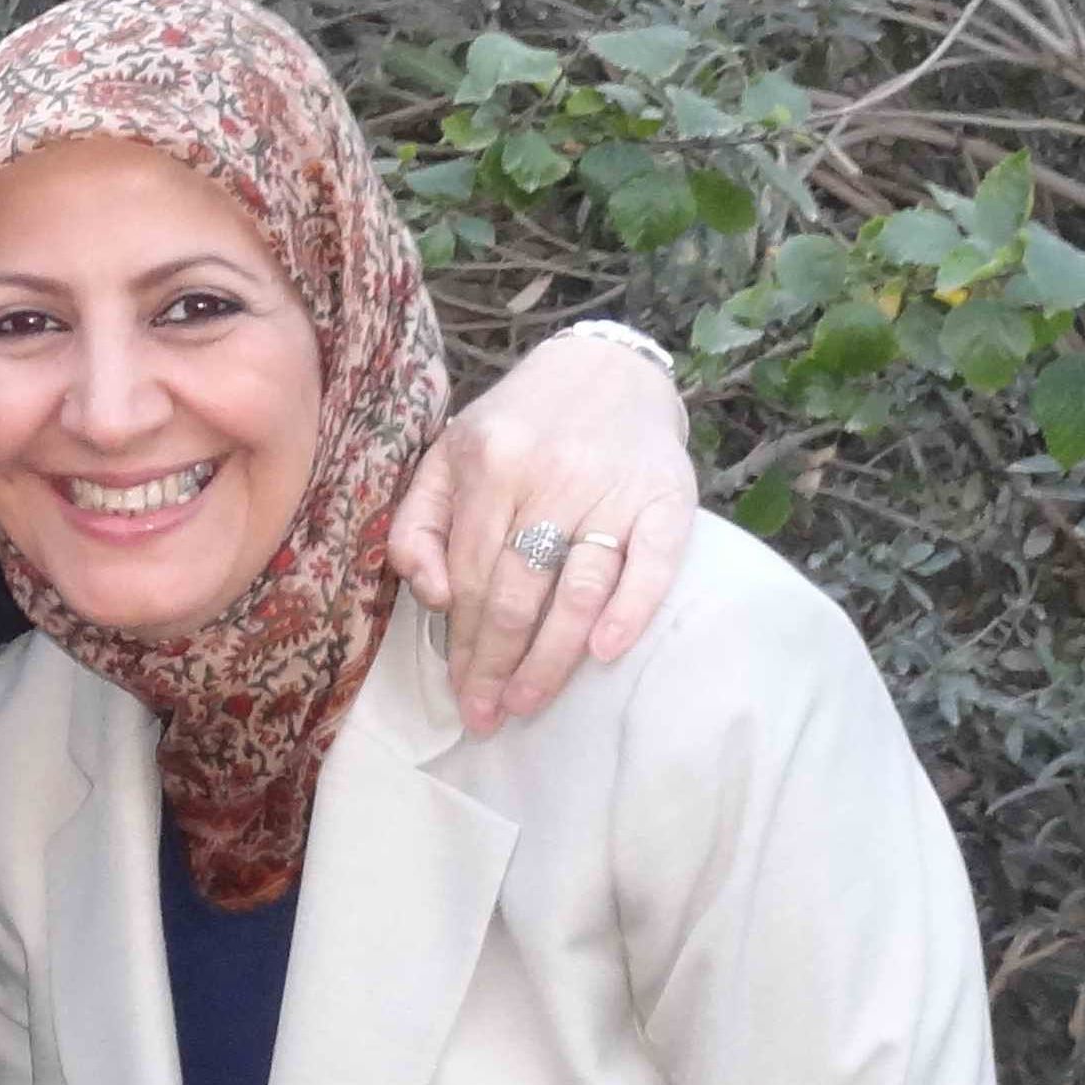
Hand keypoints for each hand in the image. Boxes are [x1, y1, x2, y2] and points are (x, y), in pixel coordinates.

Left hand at [390, 328, 698, 733]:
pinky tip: (606, 653)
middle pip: (516, 592)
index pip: (467, 574)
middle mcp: (548, 474)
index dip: (460, 641)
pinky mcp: (667, 495)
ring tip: (527, 702)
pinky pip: (649, 562)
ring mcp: (611, 487)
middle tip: (486, 716)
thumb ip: (417, 522)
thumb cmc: (519, 425)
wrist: (609, 367)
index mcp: (489, 463)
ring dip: (550, 658)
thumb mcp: (447, 457)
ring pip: (574, 589)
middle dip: (495, 664)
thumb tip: (427, 594)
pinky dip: (629, 610)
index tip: (459, 689)